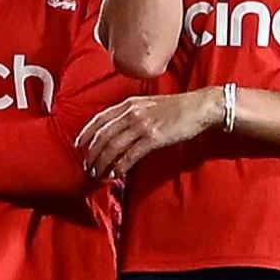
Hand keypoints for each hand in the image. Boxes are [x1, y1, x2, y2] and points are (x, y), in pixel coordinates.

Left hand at [75, 89, 222, 177]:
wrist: (199, 107)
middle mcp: (131, 113)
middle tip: (87, 166)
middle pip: (103, 136)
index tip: (79, 145)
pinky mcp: (154, 138)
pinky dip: (120, 166)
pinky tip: (116, 174)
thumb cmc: (176, 107)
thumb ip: (131, 113)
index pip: (99, 119)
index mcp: (128, 104)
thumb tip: (117, 129)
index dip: (86, 133)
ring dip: (102, 162)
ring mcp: (142, 125)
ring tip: (97, 173)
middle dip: (92, 153)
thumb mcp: (148, 104)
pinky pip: (131, 155)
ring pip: (113, 147)